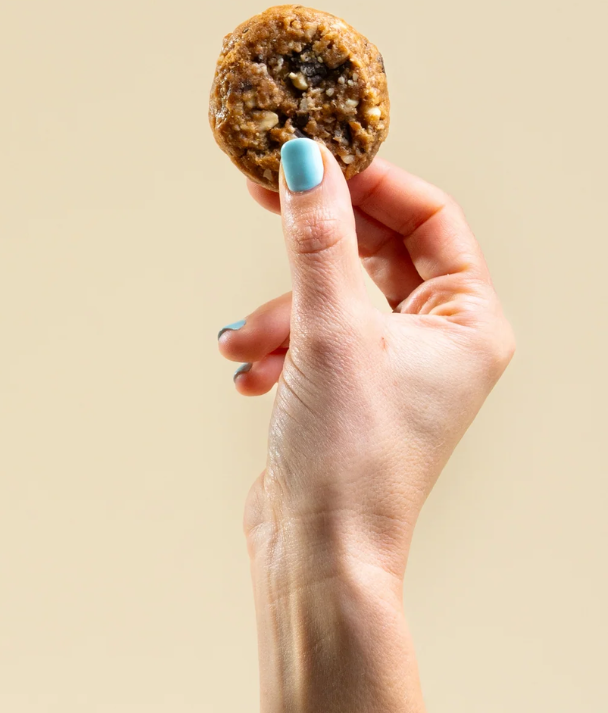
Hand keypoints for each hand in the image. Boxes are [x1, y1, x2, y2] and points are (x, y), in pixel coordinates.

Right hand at [218, 142, 513, 575]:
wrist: (318, 552)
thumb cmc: (351, 454)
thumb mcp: (331, 329)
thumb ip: (317, 238)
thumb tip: (306, 159)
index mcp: (468, 320)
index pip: (429, 217)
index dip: (371, 183)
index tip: (314, 160)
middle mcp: (437, 340)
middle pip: (372, 252)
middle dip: (309, 245)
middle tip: (264, 196)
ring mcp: (389, 367)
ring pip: (327, 298)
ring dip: (276, 314)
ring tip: (244, 345)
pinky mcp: (343, 391)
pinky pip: (306, 339)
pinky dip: (273, 348)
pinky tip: (249, 375)